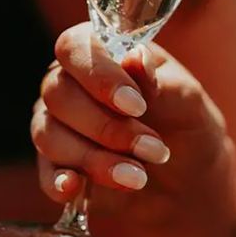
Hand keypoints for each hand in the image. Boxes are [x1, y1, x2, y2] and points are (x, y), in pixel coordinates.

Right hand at [32, 24, 235, 236]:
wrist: (189, 182)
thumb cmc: (188, 127)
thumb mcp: (187, 102)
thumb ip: (159, 81)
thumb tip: (135, 57)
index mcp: (101, 53)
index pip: (74, 46)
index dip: (98, 75)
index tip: (136, 105)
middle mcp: (70, 83)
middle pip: (57, 93)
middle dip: (106, 126)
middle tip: (153, 148)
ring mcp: (58, 125)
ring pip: (49, 134)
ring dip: (95, 158)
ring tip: (139, 177)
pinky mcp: (56, 167)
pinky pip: (46, 173)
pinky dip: (59, 182)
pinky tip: (75, 189)